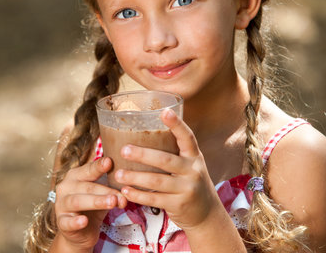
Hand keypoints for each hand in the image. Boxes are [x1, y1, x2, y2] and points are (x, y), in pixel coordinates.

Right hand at [54, 157, 127, 250]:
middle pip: (87, 187)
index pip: (89, 170)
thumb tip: (127, 185)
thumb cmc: (92, 207)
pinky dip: (75, 222)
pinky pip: (67, 222)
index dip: (99, 166)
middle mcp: (66, 187)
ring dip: (96, 202)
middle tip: (120, 195)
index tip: (110, 162)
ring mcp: (61, 205)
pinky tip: (84, 221)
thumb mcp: (102, 194)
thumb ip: (111, 187)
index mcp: (75, 176)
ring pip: (77, 201)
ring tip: (112, 203)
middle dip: (105, 190)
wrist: (81, 231)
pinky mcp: (62, 223)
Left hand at [114, 109, 221, 229]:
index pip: (187, 137)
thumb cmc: (190, 183)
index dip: (177, 124)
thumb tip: (143, 132)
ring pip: (157, 181)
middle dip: (143, 155)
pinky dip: (138, 195)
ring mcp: (187, 189)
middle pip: (166, 160)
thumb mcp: (189, 165)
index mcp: (194, 156)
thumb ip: (174, 153)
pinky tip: (125, 191)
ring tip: (118, 173)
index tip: (164, 112)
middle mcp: (193, 171)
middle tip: (124, 150)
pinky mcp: (179, 205)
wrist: (207, 214)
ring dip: (135, 177)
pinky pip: (154, 199)